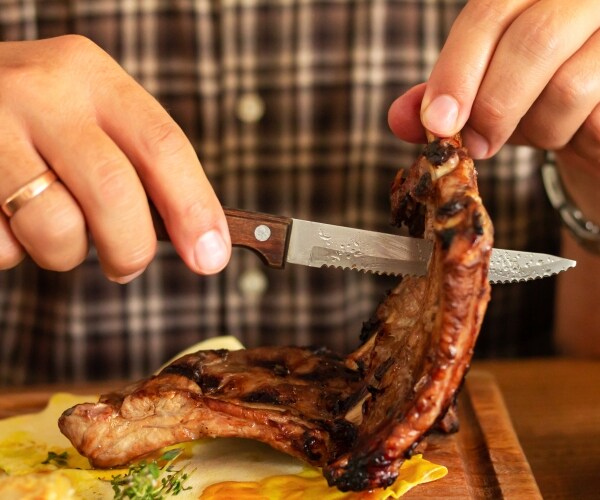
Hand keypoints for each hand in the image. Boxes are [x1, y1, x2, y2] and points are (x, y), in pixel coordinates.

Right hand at [0, 35, 230, 281]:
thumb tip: (202, 242)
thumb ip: (137, 161)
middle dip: (131, 248)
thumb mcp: (89, 112)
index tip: (211, 256)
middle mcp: (42, 93)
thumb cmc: (40, 117)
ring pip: (56, 227)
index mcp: (91, 75)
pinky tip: (6, 217)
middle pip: (113, 191)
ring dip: (64, 253)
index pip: (163, 146)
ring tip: (52, 227)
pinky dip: (15, 251)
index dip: (195, 208)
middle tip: (126, 265)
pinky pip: (3, 246)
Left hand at [388, 0, 599, 164]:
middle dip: (493, 106)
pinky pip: (595, 118)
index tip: (438, 123)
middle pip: (533, 39)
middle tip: (476, 145)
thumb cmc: (536, 94)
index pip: (488, 12)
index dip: (457, 71)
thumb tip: (399, 118)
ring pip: (568, 85)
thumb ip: (443, 98)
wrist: (596, 116)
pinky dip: (569, 135)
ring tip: (537, 130)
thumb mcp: (484, 91)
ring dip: (538, 129)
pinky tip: (572, 129)